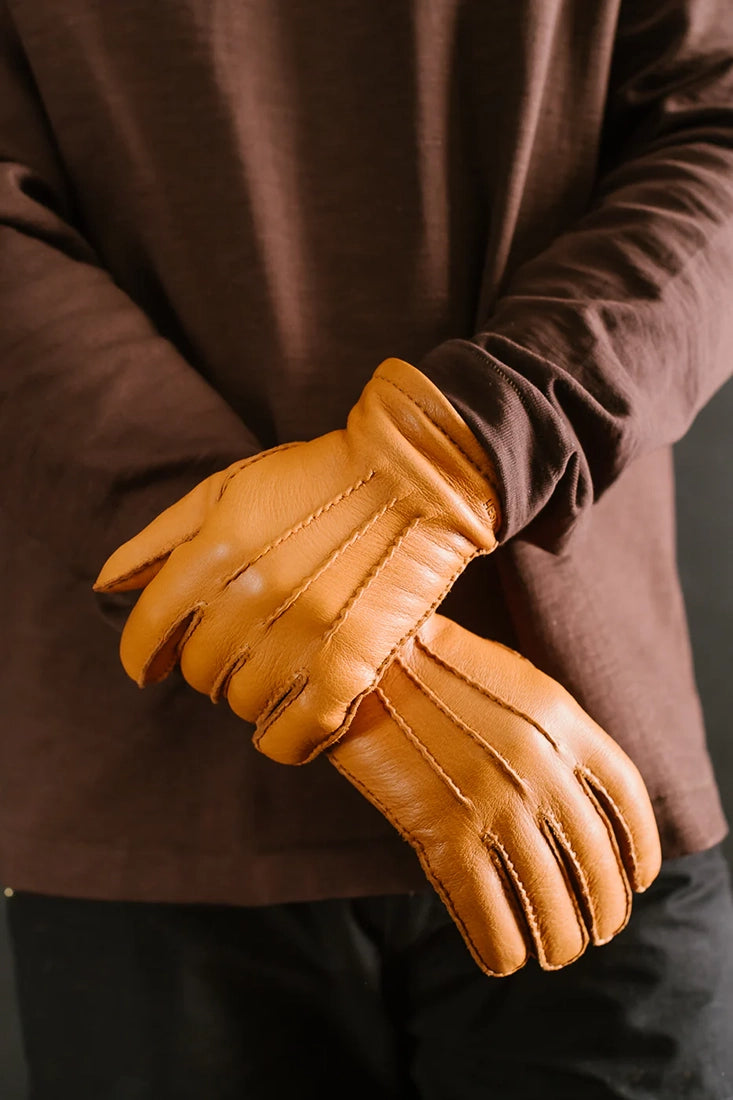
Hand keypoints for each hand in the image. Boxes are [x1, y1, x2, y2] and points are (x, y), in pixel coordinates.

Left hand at [94, 358, 499, 762]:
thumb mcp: (228, 489)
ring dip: (249, 692)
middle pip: (199, 671)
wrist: (415, 478)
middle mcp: (255, 598)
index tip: (148, 664)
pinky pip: (294, 734)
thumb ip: (160, 540)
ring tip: (274, 667)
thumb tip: (105, 588)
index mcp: (217, 553)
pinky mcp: (353, 664)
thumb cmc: (315, 479)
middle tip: (236, 645)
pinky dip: (283, 737)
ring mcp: (306, 635)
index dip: (141, 655)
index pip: (149, 633)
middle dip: (206, 663)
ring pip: (244, 703)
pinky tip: (289, 717)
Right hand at [329, 614, 661, 976]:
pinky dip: (501, 946)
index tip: (637, 881)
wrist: (363, 660)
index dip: (641, 850)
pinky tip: (504, 958)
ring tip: (556, 954)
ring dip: (560, 941)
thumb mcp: (518, 684)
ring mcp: (493, 802)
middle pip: (595, 863)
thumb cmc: (436, 670)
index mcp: (563, 722)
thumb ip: (555, 734)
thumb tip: (580, 794)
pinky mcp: (442, 832)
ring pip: (548, 900)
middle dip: (603, 911)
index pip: (626, 801)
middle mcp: (539, 767)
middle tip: (596, 932)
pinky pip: (488, 912)